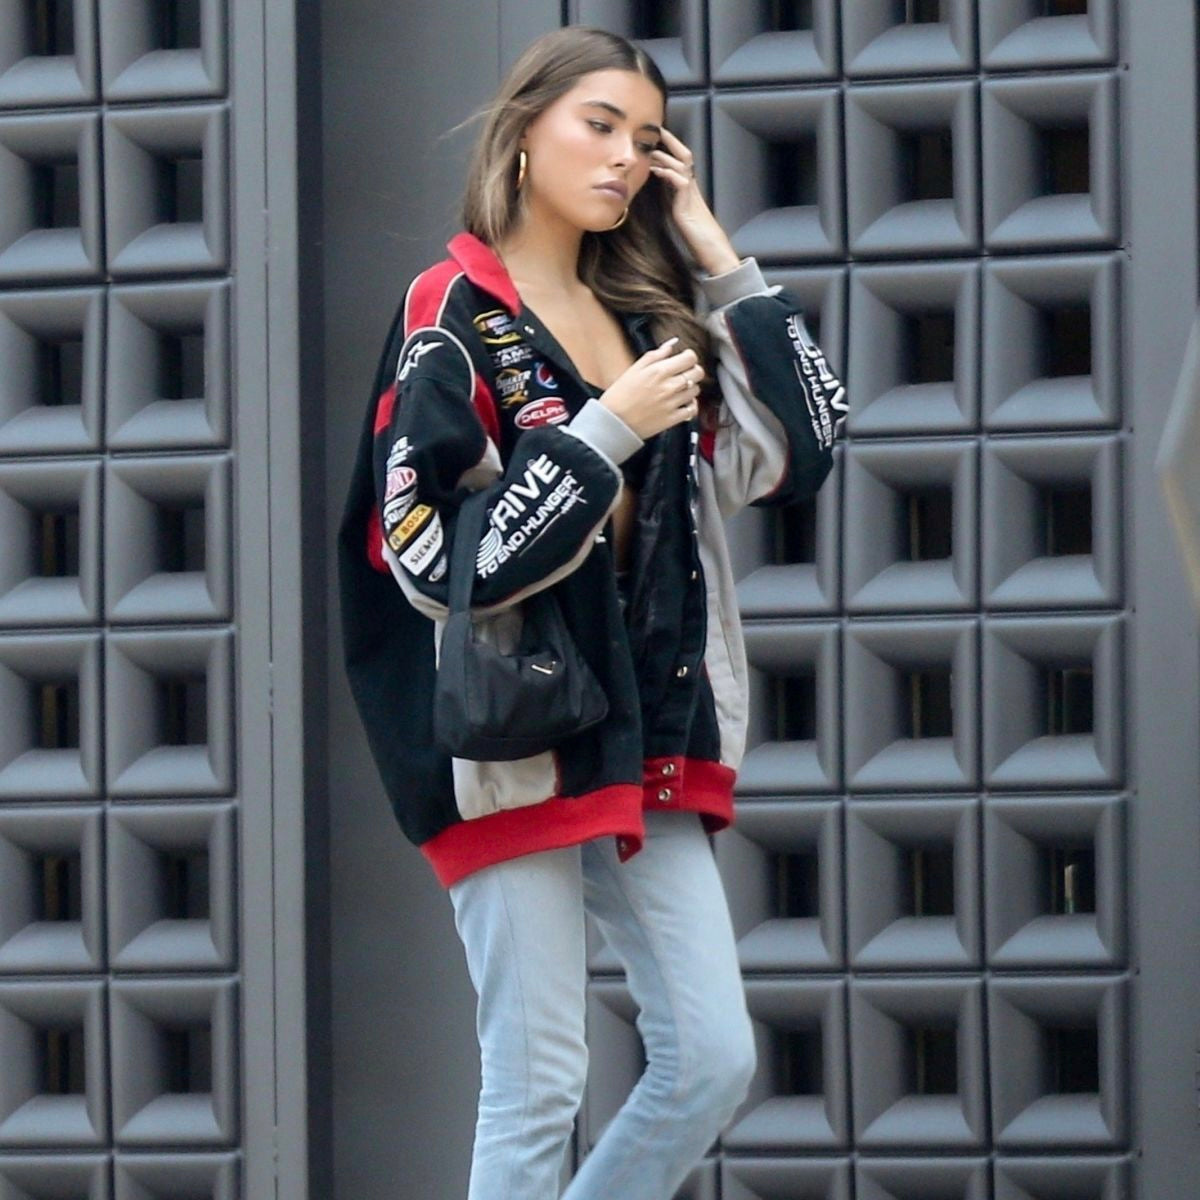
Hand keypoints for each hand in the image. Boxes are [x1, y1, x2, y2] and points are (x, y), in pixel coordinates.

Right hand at [598, 339, 705, 438]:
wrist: (613, 421)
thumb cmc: (620, 395)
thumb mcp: (634, 369)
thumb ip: (655, 355)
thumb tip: (671, 344)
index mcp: (659, 371)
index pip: (690, 358)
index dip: (689, 357)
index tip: (684, 360)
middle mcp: (669, 386)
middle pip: (698, 373)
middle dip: (693, 371)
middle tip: (684, 374)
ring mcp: (672, 403)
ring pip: (696, 390)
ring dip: (690, 388)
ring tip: (678, 390)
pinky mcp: (672, 419)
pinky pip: (693, 409)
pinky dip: (691, 406)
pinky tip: (683, 403)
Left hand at [650, 128, 740, 276]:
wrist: (714, 251)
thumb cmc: (698, 238)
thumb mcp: (681, 216)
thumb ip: (675, 204)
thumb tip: (665, 197)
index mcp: (689, 190)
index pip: (682, 162)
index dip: (671, 149)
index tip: (658, 138)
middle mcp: (692, 189)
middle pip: (685, 156)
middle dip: (671, 142)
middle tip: (657, 130)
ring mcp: (691, 196)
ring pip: (682, 166)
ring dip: (666, 156)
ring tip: (651, 150)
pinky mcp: (688, 206)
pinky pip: (681, 183)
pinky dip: (669, 174)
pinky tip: (657, 172)